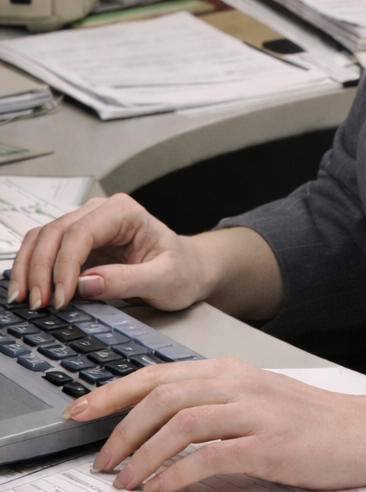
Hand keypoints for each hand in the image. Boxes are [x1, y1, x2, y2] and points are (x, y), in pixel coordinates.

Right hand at [8, 194, 212, 312]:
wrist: (189, 270)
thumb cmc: (182, 270)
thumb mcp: (164, 280)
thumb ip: (126, 281)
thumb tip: (86, 284)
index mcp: (125, 212)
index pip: (81, 233)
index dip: (64, 266)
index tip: (61, 299)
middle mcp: (102, 212)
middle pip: (55, 233)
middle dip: (40, 269)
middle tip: (38, 305)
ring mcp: (87, 226)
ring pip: (43, 238)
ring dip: (29, 268)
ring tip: (25, 300)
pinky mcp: (79, 245)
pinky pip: (45, 251)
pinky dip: (32, 269)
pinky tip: (29, 290)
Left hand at [71, 357, 365, 490]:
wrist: (364, 433)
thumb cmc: (310, 423)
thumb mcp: (254, 407)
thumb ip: (209, 413)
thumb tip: (154, 437)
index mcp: (231, 370)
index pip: (160, 373)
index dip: (114, 391)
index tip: (81, 410)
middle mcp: (238, 382)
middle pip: (162, 394)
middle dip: (120, 427)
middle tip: (100, 459)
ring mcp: (254, 411)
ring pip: (180, 422)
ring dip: (142, 456)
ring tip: (124, 482)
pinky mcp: (267, 444)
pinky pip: (207, 457)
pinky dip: (174, 476)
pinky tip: (159, 491)